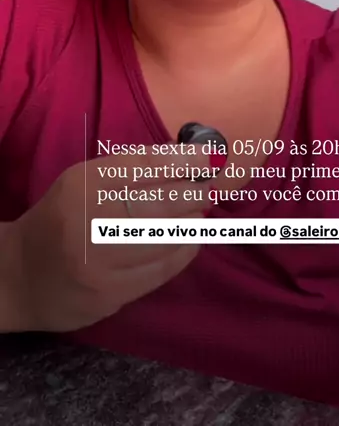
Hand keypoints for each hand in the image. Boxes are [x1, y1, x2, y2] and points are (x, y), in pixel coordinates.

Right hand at [12, 146, 213, 331]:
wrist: (18, 277)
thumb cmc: (61, 219)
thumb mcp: (84, 183)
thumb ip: (130, 170)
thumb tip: (185, 159)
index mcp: (83, 184)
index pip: (143, 165)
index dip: (183, 161)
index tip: (206, 158)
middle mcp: (89, 218)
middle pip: (159, 202)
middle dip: (192, 193)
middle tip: (206, 190)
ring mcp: (100, 260)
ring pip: (164, 237)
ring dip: (191, 223)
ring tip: (199, 214)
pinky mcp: (109, 293)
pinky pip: (160, 270)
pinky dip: (182, 253)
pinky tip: (190, 242)